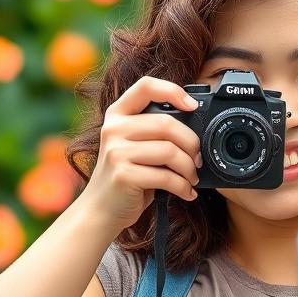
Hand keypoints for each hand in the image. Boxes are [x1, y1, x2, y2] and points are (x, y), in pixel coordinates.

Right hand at [82, 76, 202, 230]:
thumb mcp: (135, 146)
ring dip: (189, 168)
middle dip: (191, 144)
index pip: (146, 87)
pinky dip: (183, 186)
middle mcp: (113, 128)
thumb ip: (155, 131)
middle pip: (167, 124)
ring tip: (191, 178)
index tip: (193, 107)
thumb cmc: (128, 175)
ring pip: (170, 151)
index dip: (173, 91)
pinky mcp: (123, 175)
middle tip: (197, 159)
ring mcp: (115, 152)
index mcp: (117, 114)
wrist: (100, 210)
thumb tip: (196, 128)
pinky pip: (166, 176)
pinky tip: (186, 192)